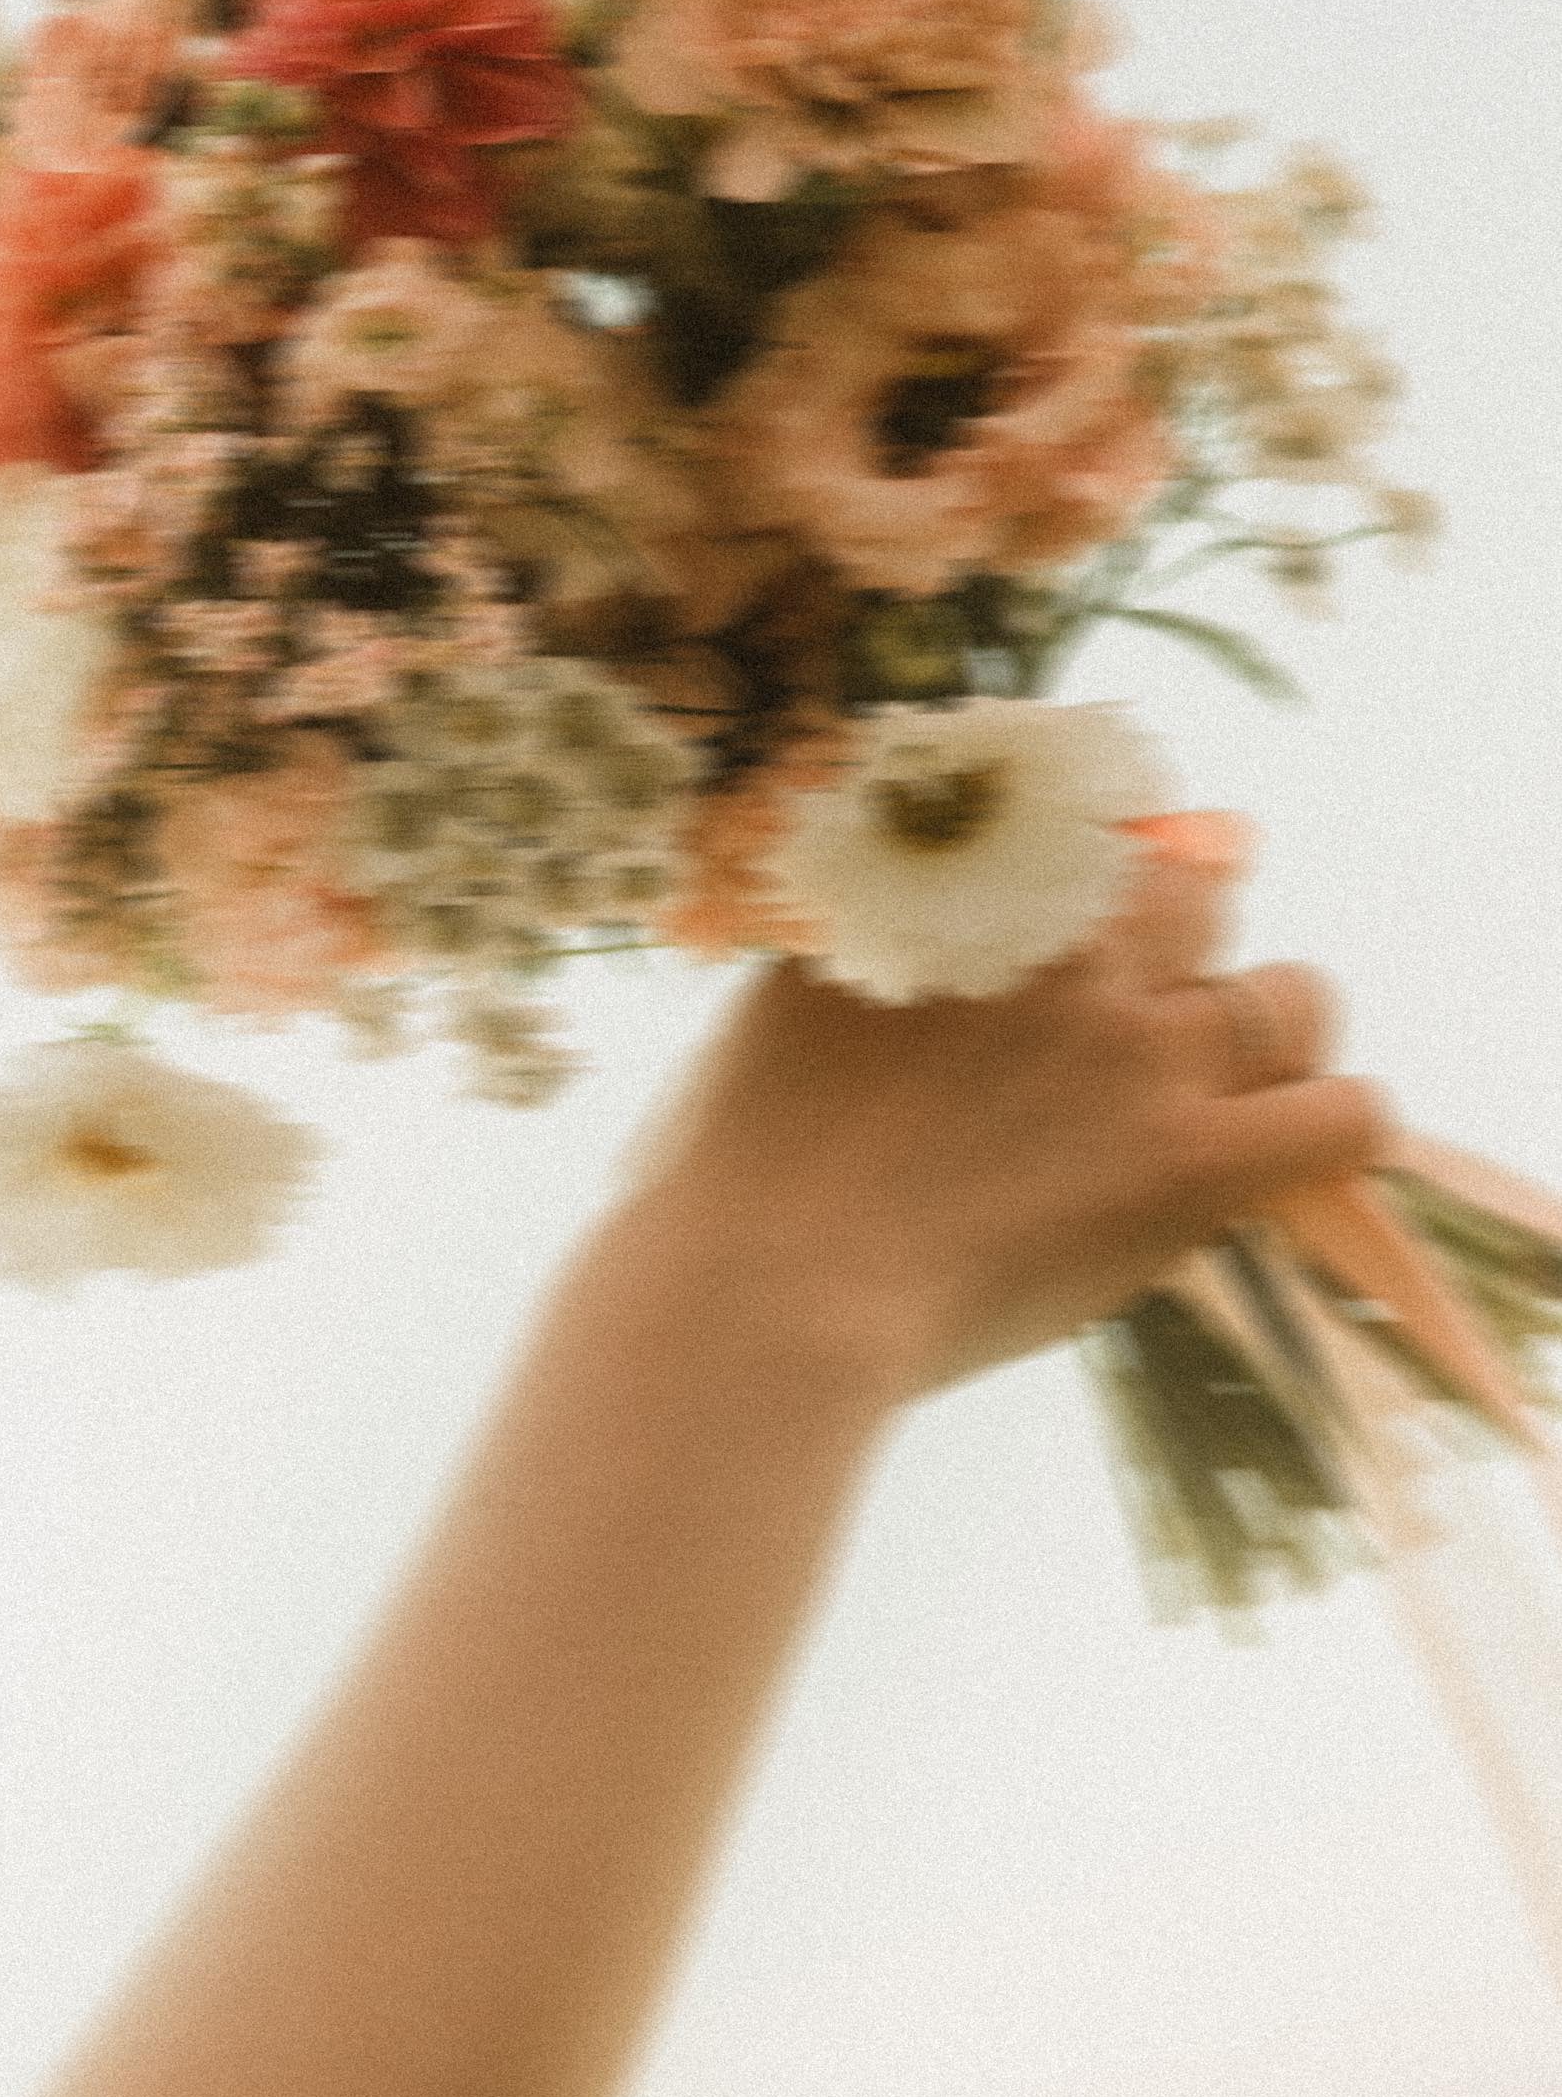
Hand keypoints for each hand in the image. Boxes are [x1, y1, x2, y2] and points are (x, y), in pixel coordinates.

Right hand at [638, 845, 1391, 1408]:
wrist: (774, 1285)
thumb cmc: (752, 1152)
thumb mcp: (800, 977)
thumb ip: (873, 912)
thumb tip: (900, 890)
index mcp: (985, 891)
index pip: (1111, 811)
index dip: (1127, 848)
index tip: (1111, 884)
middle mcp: (1078, 952)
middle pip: (1207, 885)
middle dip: (1196, 926)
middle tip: (1158, 996)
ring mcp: (1143, 1056)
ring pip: (1292, 998)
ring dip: (1271, 1029)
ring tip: (1231, 1082)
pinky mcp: (1191, 1167)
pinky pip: (1345, 1117)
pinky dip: (1337, 1125)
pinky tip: (1289, 1150)